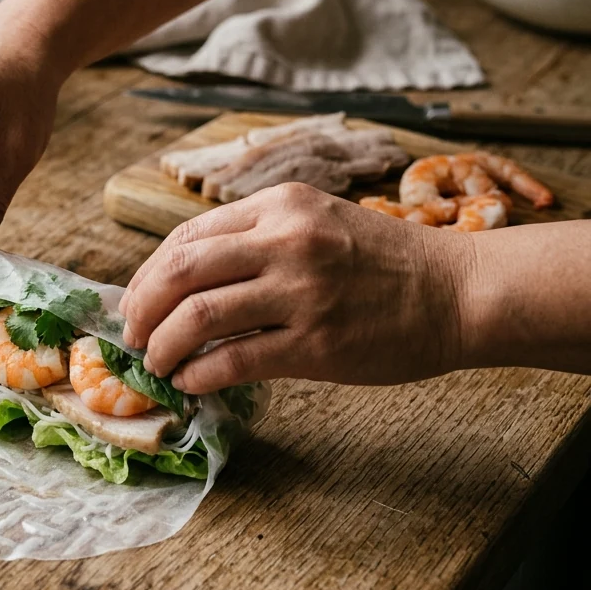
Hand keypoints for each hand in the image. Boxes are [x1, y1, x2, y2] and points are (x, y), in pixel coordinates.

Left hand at [118, 183, 474, 392]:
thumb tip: (183, 279)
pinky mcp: (316, 343)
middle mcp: (286, 241)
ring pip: (199, 316)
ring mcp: (302, 292)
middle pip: (181, 272)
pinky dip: (200, 374)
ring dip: (164, 346)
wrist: (458, 292)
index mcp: (280, 206)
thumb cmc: (383, 263)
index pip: (186, 237)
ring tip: (157, 364)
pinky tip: (192, 383)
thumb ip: (256, 240)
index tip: (136, 302)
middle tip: (132, 336)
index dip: (148, 274)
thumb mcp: (316, 223)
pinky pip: (235, 361)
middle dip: (142, 309)